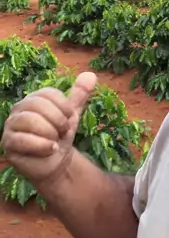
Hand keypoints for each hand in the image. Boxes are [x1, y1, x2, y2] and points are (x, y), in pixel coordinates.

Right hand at [1, 72, 96, 186]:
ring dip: (50, 133)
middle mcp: (19, 108)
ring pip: (30, 121)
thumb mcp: (71, 115)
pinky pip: (22, 140)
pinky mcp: (8, 143)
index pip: (49, 93)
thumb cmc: (60, 136)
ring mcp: (11, 125)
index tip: (69, 119)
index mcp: (34, 98)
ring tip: (55, 141)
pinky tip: (51, 149)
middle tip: (63, 132)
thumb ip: (79, 95)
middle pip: (38, 104)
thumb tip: (91, 74)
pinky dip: (41, 145)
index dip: (64, 107)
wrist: (56, 162)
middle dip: (57, 120)